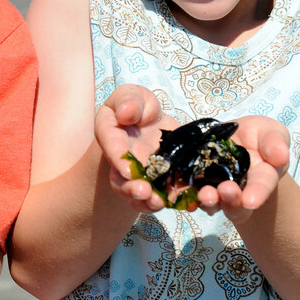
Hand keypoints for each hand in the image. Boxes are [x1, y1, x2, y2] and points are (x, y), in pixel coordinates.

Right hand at [94, 84, 178, 212]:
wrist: (151, 125)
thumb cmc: (138, 108)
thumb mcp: (132, 96)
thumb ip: (128, 101)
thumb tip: (125, 114)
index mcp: (111, 135)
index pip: (111, 145)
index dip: (118, 157)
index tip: (127, 169)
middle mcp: (123, 162)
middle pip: (121, 181)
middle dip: (131, 189)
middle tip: (144, 192)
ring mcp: (142, 177)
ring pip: (141, 195)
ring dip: (149, 202)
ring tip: (160, 203)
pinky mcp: (163, 184)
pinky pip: (166, 197)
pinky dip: (176, 201)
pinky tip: (188, 202)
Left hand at [193, 115, 290, 223]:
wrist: (233, 141)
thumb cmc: (258, 138)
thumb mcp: (271, 133)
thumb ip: (275, 143)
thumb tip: (280, 156)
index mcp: (262, 177)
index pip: (262, 186)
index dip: (258, 194)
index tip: (251, 201)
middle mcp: (240, 190)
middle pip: (236, 201)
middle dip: (231, 199)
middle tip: (225, 192)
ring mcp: (217, 190)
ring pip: (213, 201)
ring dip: (209, 200)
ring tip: (205, 194)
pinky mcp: (196, 186)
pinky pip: (189, 194)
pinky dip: (185, 195)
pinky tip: (180, 193)